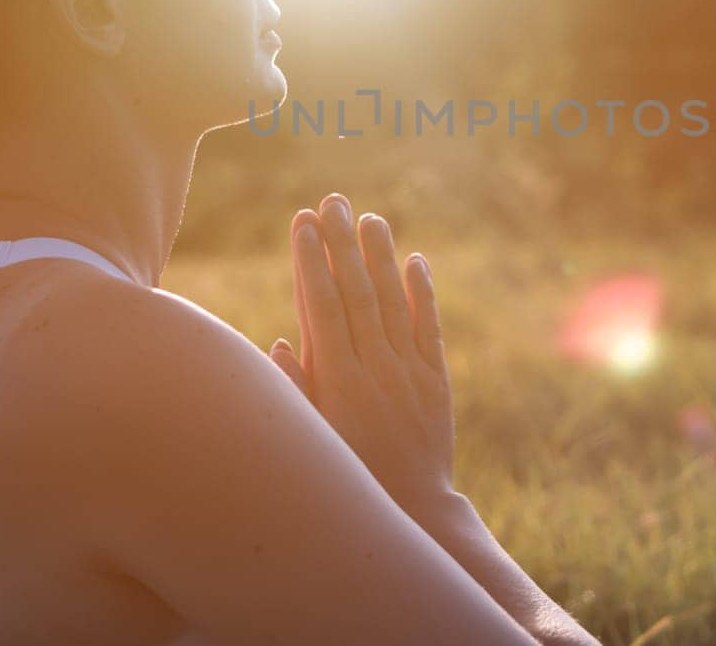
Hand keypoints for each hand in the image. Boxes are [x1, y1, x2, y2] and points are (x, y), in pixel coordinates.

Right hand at [276, 193, 455, 515]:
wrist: (412, 514)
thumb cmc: (346, 479)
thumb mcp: (310, 440)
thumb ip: (292, 391)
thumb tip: (278, 343)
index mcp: (336, 382)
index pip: (322, 306)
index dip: (312, 262)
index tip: (303, 223)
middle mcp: (375, 370)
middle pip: (357, 294)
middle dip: (342, 244)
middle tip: (332, 202)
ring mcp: (410, 374)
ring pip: (394, 304)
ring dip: (381, 258)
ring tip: (369, 219)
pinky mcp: (437, 382)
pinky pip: (428, 330)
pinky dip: (422, 294)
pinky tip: (416, 261)